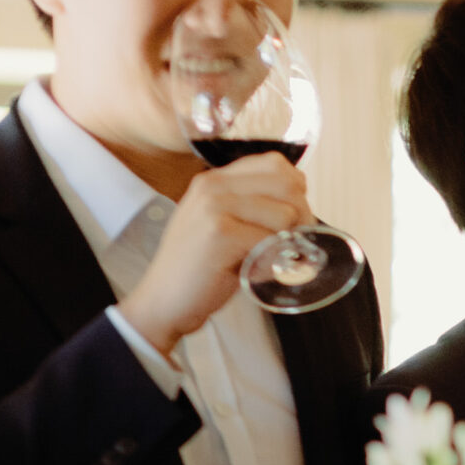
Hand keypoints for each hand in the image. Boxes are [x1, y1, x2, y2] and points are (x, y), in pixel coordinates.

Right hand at [118, 154, 315, 353]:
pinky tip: (251, 272)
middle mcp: (213, 185)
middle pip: (289, 184)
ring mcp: (214, 206)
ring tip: (261, 260)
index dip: (295, 192)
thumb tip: (301, 201)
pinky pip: (271, 241)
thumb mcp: (222, 224)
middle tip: (289, 244)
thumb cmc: (201, 268)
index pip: (276, 163)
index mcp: (215, 179)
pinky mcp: (220, 233)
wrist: (162, 300)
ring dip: (284, 243)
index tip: (291, 219)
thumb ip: (252, 207)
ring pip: (286, 214)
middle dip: (301, 217)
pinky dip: (270, 263)